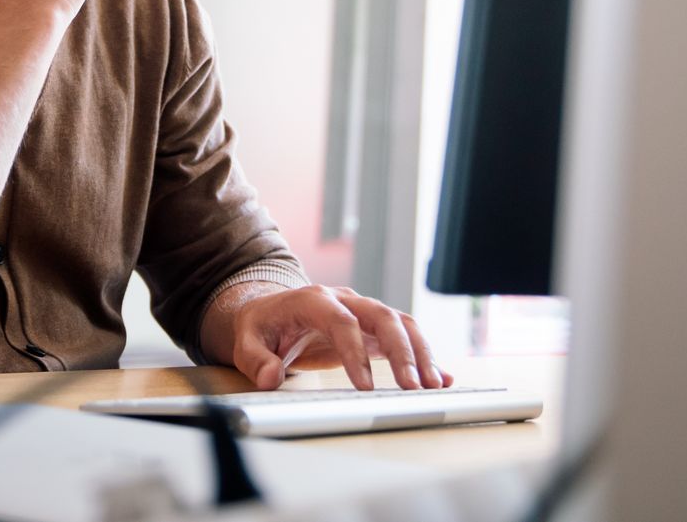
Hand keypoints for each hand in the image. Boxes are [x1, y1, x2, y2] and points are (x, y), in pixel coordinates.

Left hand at [222, 285, 452, 391]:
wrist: (271, 312)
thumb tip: (270, 378)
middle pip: (382, 317)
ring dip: (420, 353)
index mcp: (314, 300)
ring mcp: (363, 312)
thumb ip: (255, 359)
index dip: (355, 352)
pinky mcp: (373, 329)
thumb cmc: (261, 326)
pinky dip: (423, 355)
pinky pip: (404, 337)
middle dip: (401, 352)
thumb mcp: (246, 341)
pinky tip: (440, 378)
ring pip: (400, 324)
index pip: (342, 322)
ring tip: (433, 386)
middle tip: (412, 387)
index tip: (365, 387)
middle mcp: (345, 300)